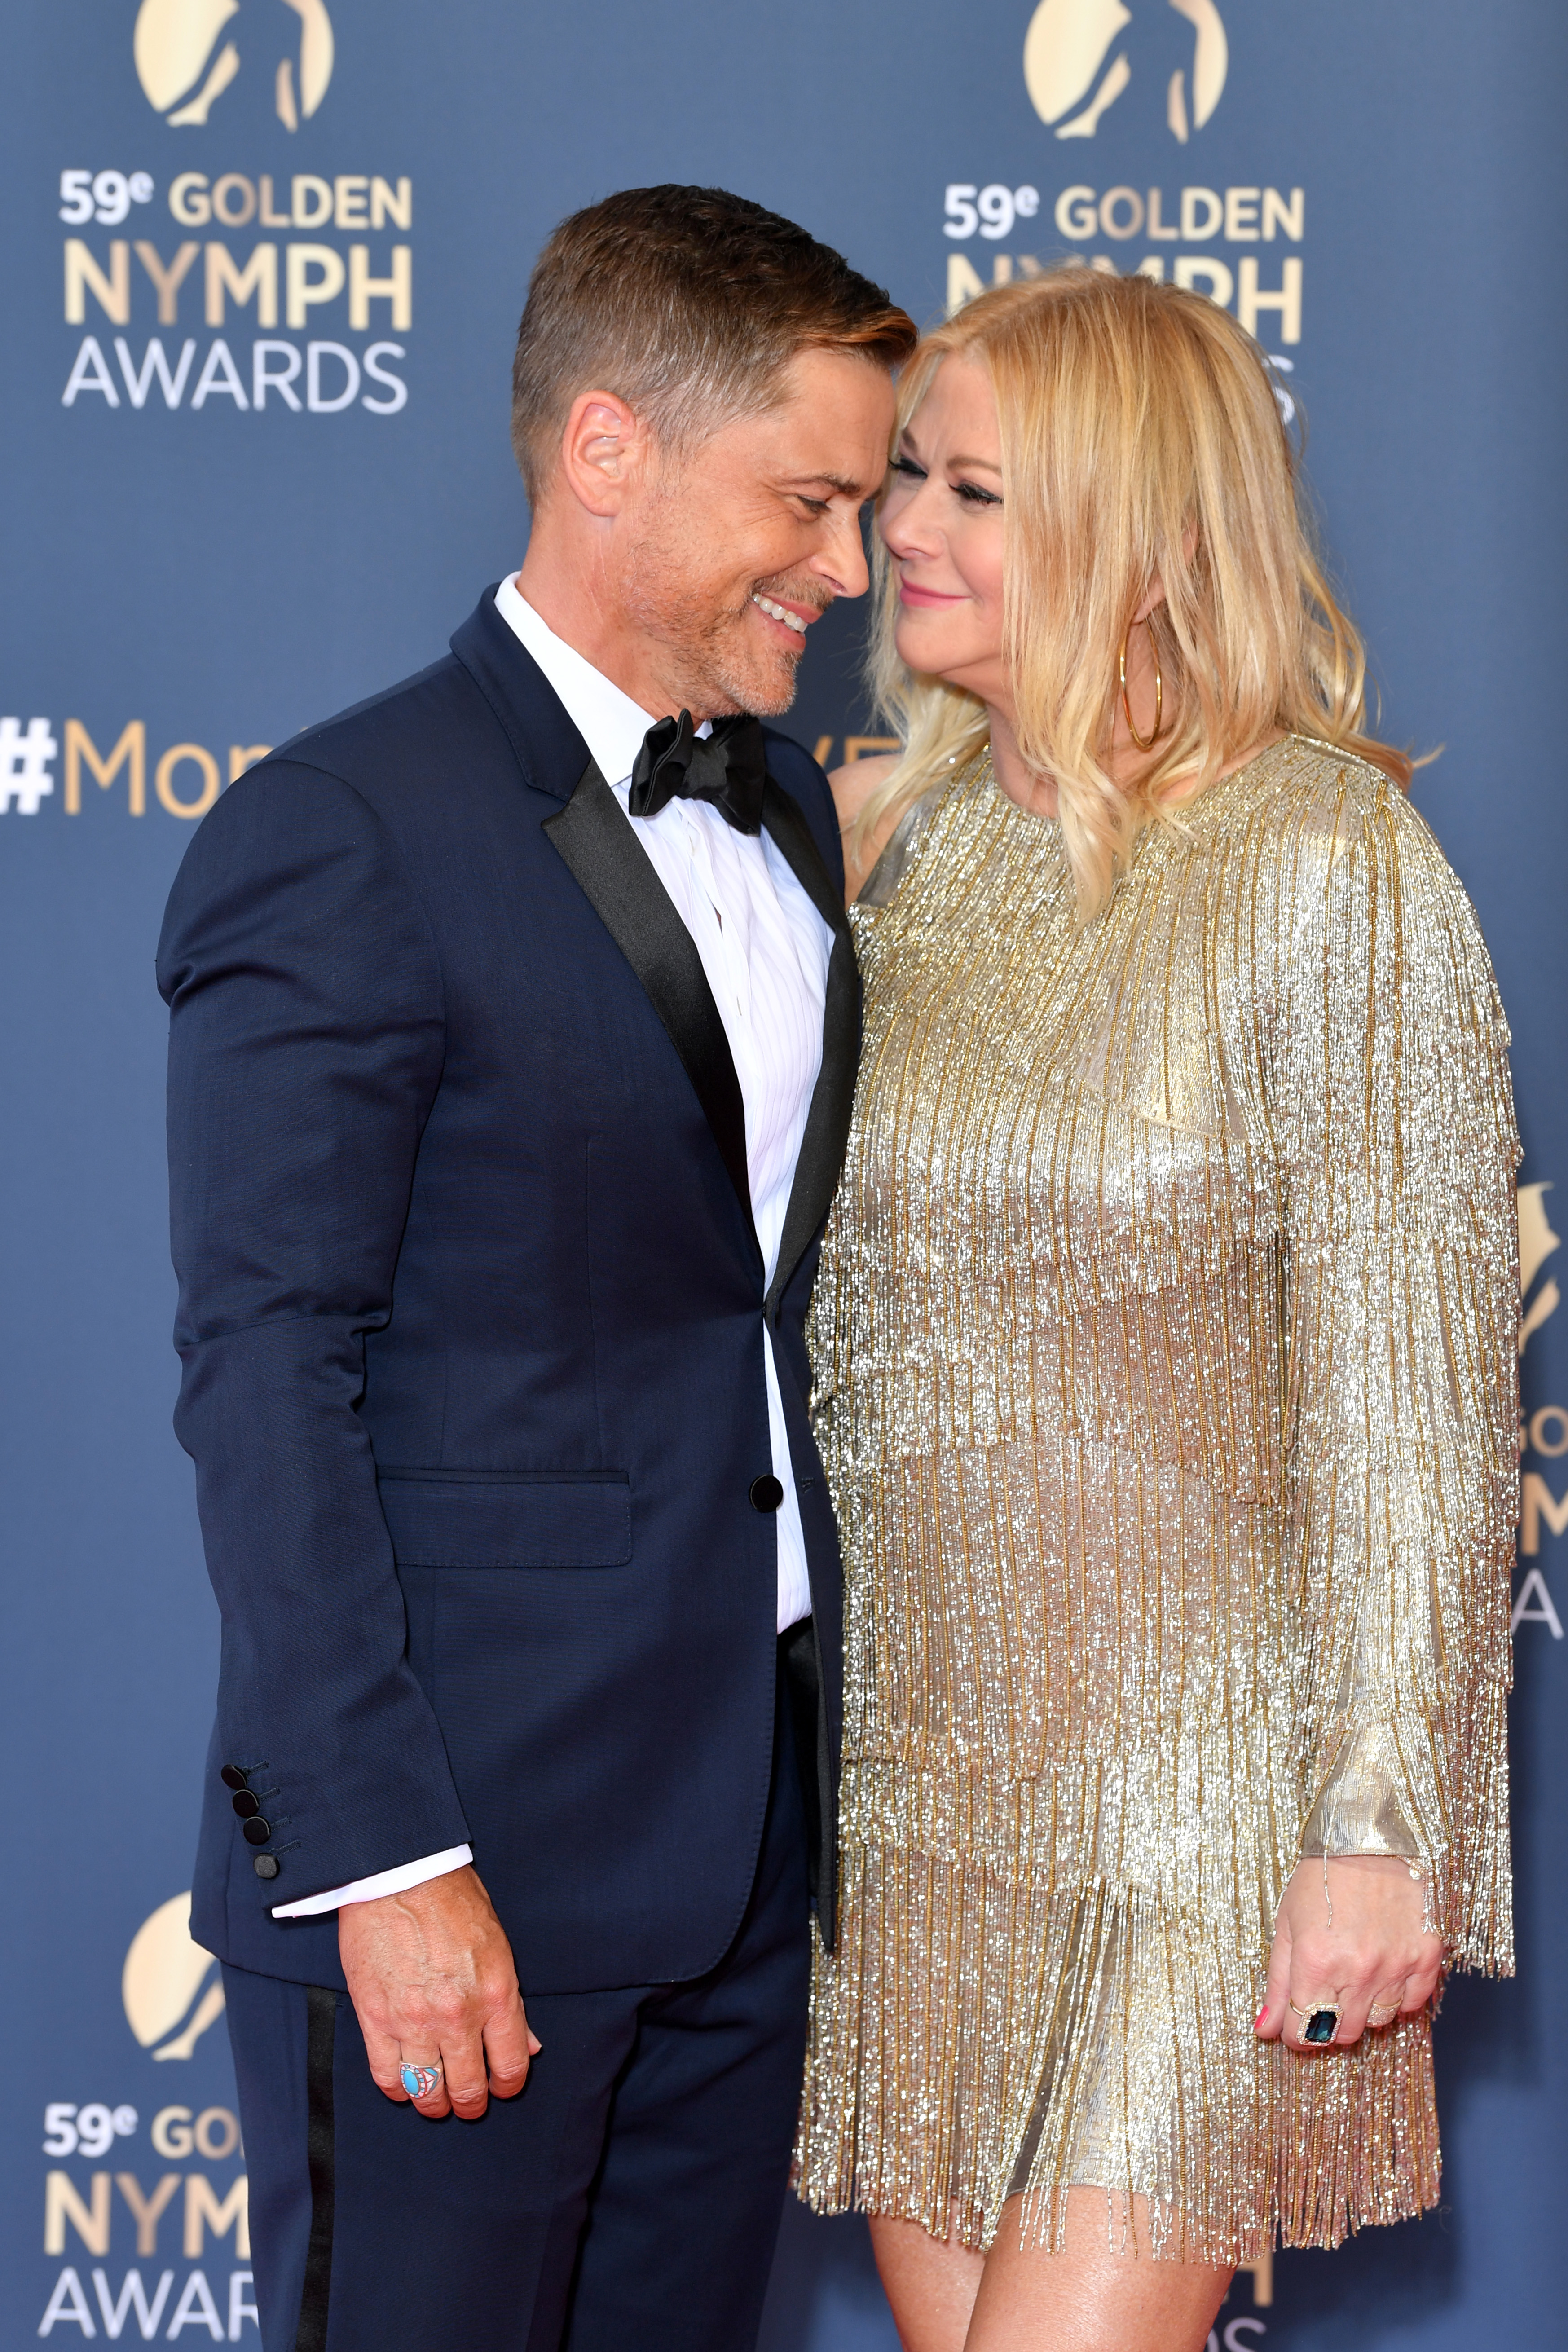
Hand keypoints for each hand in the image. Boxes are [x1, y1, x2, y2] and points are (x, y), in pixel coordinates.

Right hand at [338, 1864, 539, 2118]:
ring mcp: (414, 2020)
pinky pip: (387, 2074)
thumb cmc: (453, 1899)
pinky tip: (405, 2084)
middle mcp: (458, 2015)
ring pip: (427, 2089)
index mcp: (496, 1994)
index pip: (512, 2064)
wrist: (400, 1874)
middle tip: (468, 2103)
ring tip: (435, 2101)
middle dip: (471, 2103)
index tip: (502, 2086)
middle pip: (468, 2087)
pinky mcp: (375, 2018)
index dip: (509, 2084)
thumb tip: (529, 2045)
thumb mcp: (499, 1946)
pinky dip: (398, 2088)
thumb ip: (512, 2002)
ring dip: (434, 2103)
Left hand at [1255, 1855, 1442, 2050]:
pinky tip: (1384, 1968)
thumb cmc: (1322, 1876)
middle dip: (1326, 2021)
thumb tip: (1264, 2030)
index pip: (1303, 2031)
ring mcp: (1395, 1967)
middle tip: (1324, 1991)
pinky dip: (1396, 1996)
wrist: (1371, 1838)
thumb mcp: (1286, 1923)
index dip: (1293, 2033)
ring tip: (1354, 1972)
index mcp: (1315, 1961)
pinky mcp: (1426, 1959)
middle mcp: (1357, 1970)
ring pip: (1376, 2022)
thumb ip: (1276, 1981)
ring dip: (1361, 2008)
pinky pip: (1411, 2005)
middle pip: (1340, 2033)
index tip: (1292, 2023)